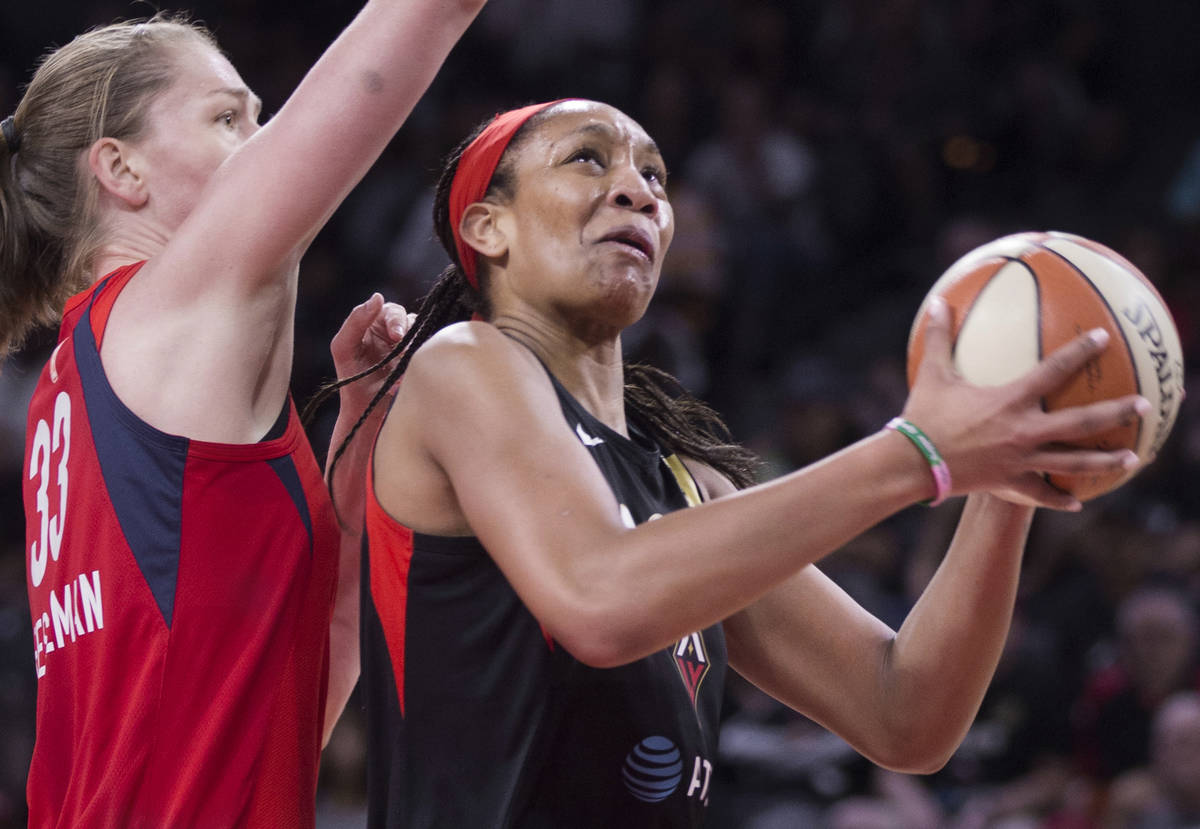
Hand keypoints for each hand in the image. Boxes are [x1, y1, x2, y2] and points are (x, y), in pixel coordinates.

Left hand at [329, 292, 414, 410]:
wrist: (364, 409)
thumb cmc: (350, 377)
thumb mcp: (343, 346)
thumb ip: (355, 320)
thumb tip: (378, 296)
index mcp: (376, 323)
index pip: (391, 311)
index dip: (396, 320)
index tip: (396, 336)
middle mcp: (395, 332)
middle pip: (410, 320)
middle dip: (408, 333)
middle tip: (403, 348)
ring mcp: (409, 348)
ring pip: (421, 337)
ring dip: (413, 351)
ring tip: (400, 369)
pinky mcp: (418, 363)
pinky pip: (426, 355)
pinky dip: (419, 364)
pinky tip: (404, 378)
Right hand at [900, 296, 1145, 509]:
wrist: (912, 463)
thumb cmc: (923, 416)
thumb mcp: (932, 374)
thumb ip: (938, 338)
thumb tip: (936, 303)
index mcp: (1010, 401)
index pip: (1054, 370)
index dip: (1079, 351)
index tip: (1102, 338)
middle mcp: (1024, 431)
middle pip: (1081, 422)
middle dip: (1115, 412)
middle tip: (1143, 404)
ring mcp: (1021, 460)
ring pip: (1072, 462)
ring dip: (1104, 461)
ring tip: (1131, 459)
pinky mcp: (1010, 483)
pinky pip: (1040, 494)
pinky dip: (1059, 499)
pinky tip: (1077, 503)